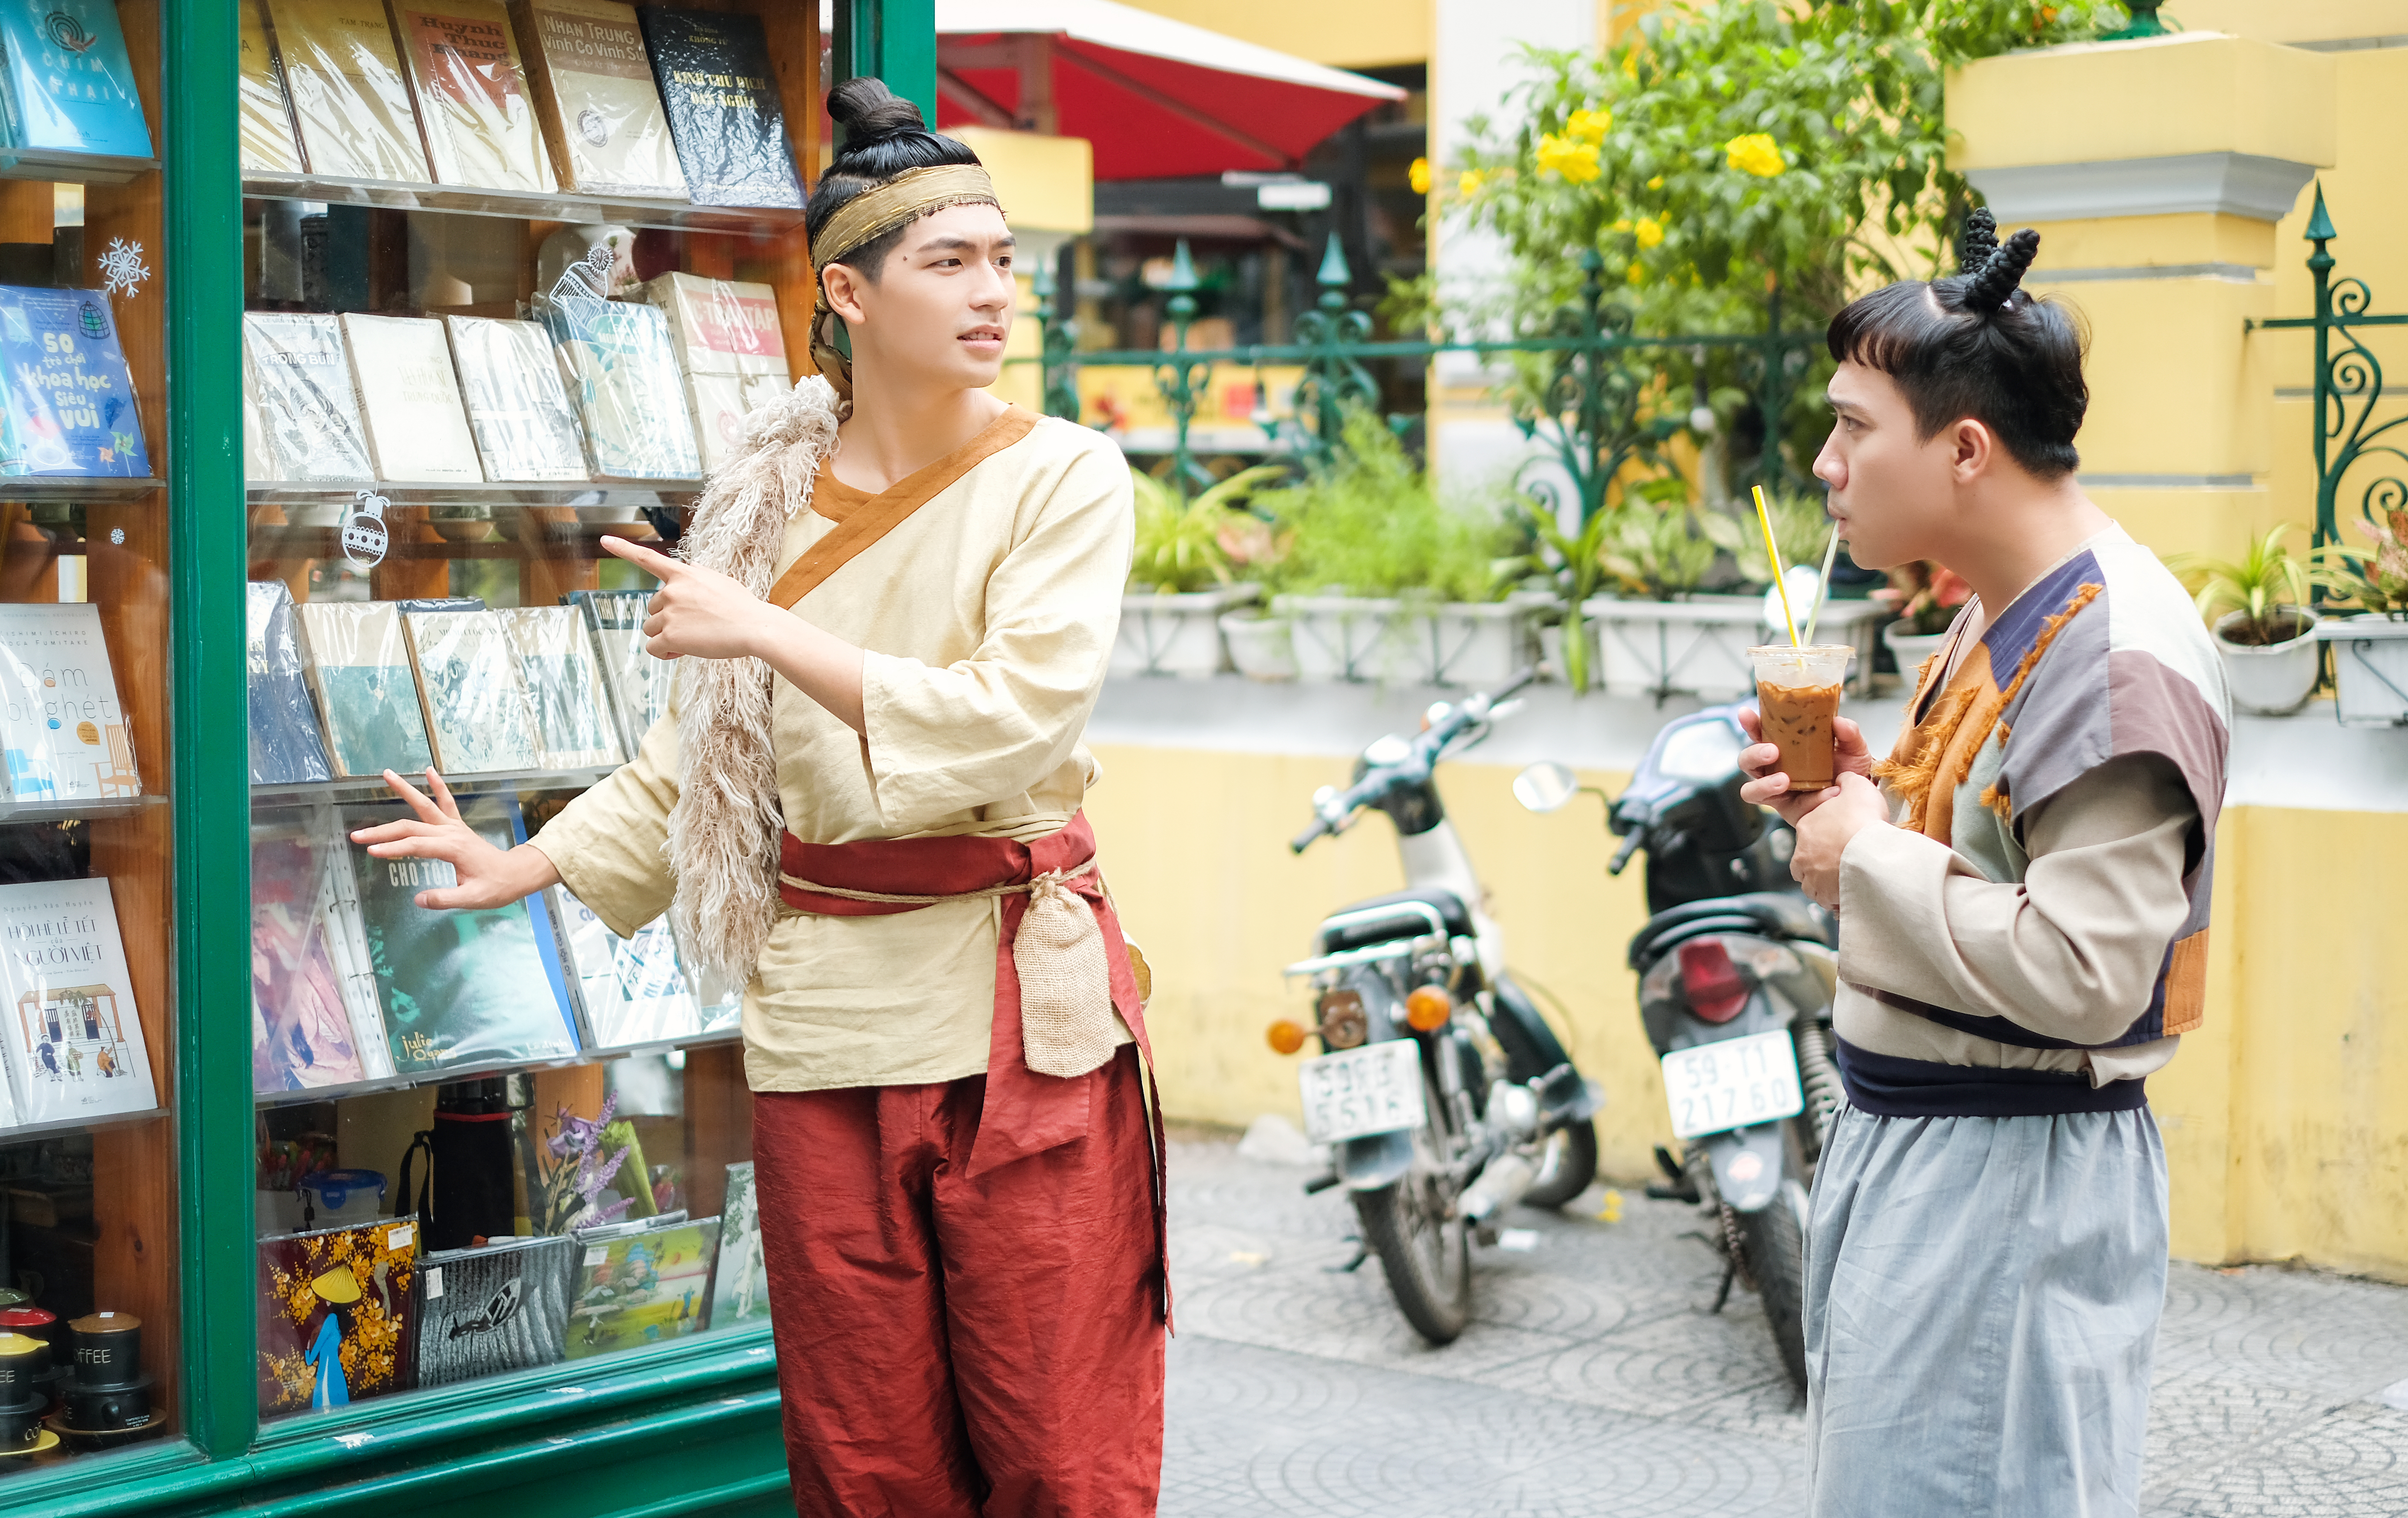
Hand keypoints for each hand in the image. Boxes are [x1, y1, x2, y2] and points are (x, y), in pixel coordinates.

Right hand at [349, 769, 560, 909]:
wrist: (516, 874)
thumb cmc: (496, 887)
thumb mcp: (472, 899)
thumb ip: (445, 899)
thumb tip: (418, 899)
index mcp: (452, 849)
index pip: (415, 846)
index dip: (393, 849)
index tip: (371, 852)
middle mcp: (451, 833)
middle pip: (410, 828)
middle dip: (383, 832)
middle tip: (357, 835)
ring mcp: (454, 827)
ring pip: (425, 806)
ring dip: (405, 790)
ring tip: (387, 774)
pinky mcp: (458, 826)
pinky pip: (447, 802)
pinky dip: (439, 786)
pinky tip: (429, 771)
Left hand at [601, 535, 776, 662]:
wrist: (754, 627)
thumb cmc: (742, 607)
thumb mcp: (719, 581)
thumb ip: (697, 577)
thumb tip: (688, 573)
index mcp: (683, 574)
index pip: (648, 558)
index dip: (623, 548)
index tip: (605, 540)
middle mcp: (671, 591)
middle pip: (652, 608)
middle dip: (667, 619)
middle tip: (695, 627)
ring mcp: (670, 612)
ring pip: (652, 629)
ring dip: (667, 637)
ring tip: (694, 639)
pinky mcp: (671, 635)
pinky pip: (654, 648)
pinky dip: (666, 654)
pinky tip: (683, 652)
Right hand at [1736, 708, 1876, 824]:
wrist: (1861, 800)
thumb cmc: (1850, 772)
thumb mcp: (1854, 748)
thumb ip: (1849, 733)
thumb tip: (1838, 722)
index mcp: (1786, 747)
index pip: (1762, 733)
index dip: (1751, 723)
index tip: (1747, 714)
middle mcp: (1776, 768)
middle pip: (1747, 760)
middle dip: (1754, 753)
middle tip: (1772, 751)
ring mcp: (1777, 790)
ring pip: (1750, 788)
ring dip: (1763, 783)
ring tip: (1784, 780)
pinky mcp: (1785, 808)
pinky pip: (1774, 806)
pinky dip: (1792, 801)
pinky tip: (1814, 797)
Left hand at [1787, 771, 1889, 909]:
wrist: (1871, 851)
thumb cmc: (1863, 820)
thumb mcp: (1857, 787)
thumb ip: (1847, 780)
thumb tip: (1843, 777)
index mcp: (1806, 826)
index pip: (1810, 831)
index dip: (1826, 835)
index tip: (1841, 839)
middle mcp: (1802, 854)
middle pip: (1806, 860)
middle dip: (1820, 862)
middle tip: (1843, 861)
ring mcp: (1811, 877)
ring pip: (1813, 883)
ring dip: (1826, 883)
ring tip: (1847, 881)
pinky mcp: (1823, 895)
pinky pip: (1827, 900)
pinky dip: (1836, 900)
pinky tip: (1851, 895)